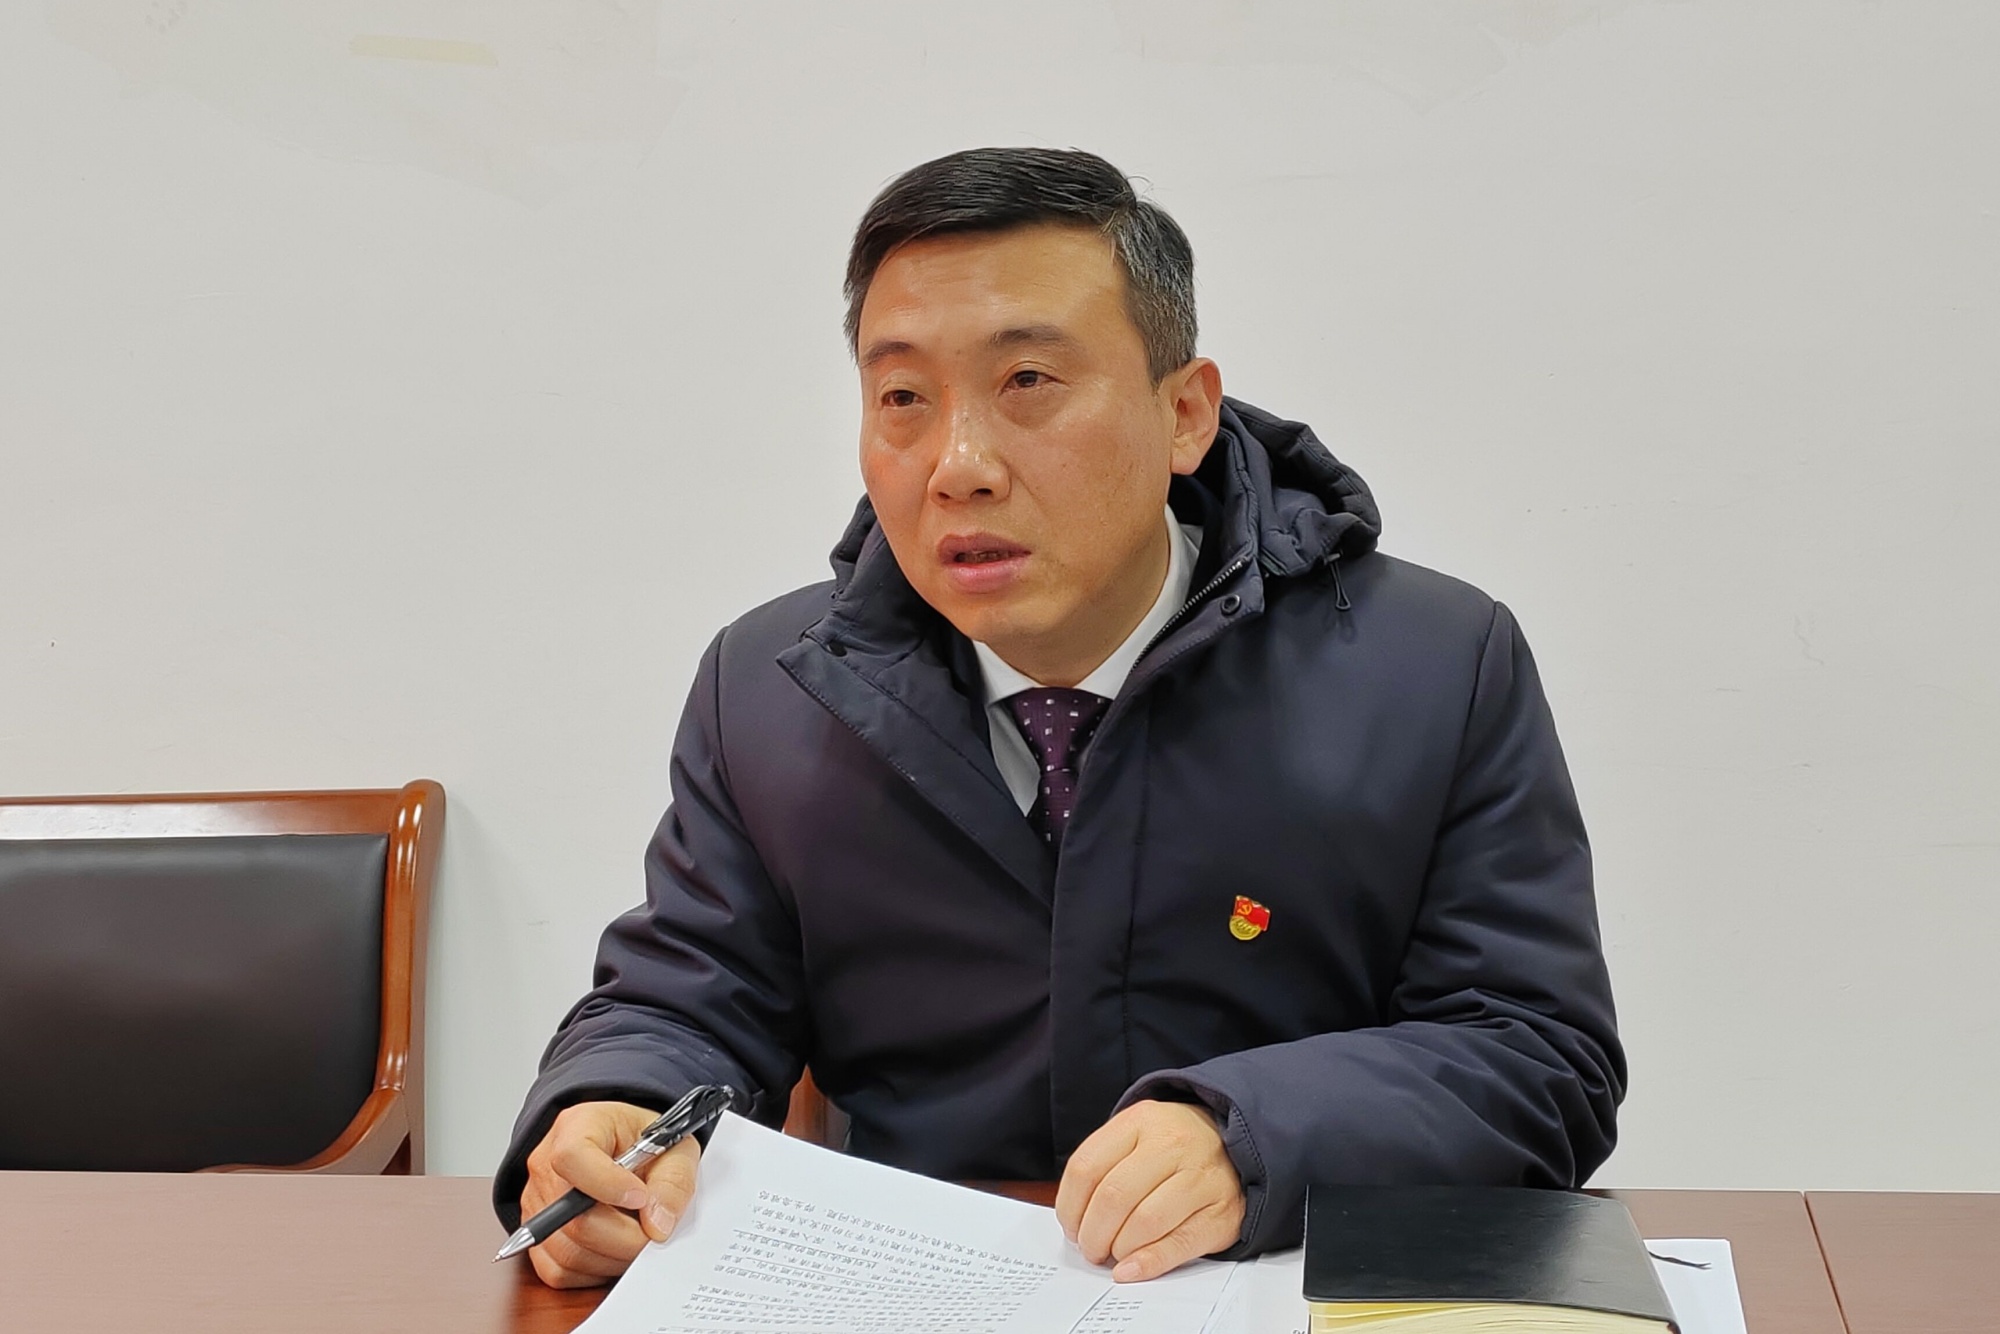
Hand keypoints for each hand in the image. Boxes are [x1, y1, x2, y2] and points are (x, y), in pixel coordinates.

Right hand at [519, 1100, 703, 1288]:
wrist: (622, 1148)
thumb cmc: (641, 1142)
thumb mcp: (672, 1147)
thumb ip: (672, 1182)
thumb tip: (657, 1225)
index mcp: (577, 1127)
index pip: (572, 1157)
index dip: (608, 1185)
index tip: (641, 1198)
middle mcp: (545, 1165)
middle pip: (576, 1220)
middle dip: (627, 1237)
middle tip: (654, 1230)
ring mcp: (536, 1203)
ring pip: (569, 1252)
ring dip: (614, 1257)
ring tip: (636, 1236)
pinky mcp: (536, 1237)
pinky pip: (560, 1271)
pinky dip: (594, 1270)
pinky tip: (614, 1248)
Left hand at [1054, 1099, 1246, 1282]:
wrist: (1236, 1145)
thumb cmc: (1174, 1148)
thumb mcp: (1137, 1136)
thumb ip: (1105, 1168)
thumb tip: (1075, 1221)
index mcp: (1141, 1122)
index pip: (1087, 1167)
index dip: (1070, 1206)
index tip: (1071, 1227)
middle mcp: (1173, 1143)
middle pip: (1114, 1197)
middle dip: (1093, 1234)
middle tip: (1091, 1249)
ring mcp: (1201, 1177)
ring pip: (1145, 1222)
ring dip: (1119, 1249)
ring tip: (1114, 1254)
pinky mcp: (1222, 1211)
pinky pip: (1179, 1243)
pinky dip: (1149, 1262)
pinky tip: (1131, 1269)